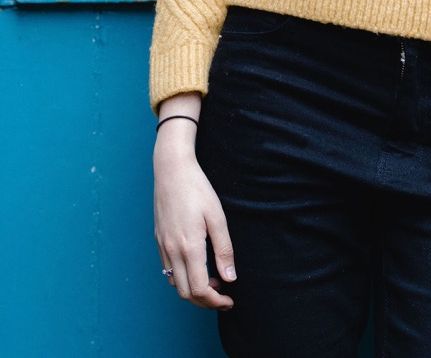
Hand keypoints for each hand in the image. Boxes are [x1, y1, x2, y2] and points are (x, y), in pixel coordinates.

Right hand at [153, 134, 236, 310]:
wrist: (172, 170)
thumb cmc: (197, 189)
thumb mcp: (217, 217)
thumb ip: (224, 250)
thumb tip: (230, 278)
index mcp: (189, 247)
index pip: (200, 289)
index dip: (215, 301)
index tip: (230, 301)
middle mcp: (172, 251)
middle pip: (186, 293)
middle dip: (205, 301)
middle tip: (224, 296)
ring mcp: (162, 246)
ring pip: (175, 284)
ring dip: (193, 290)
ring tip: (213, 280)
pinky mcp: (158, 240)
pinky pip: (168, 270)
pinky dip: (182, 278)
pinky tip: (196, 267)